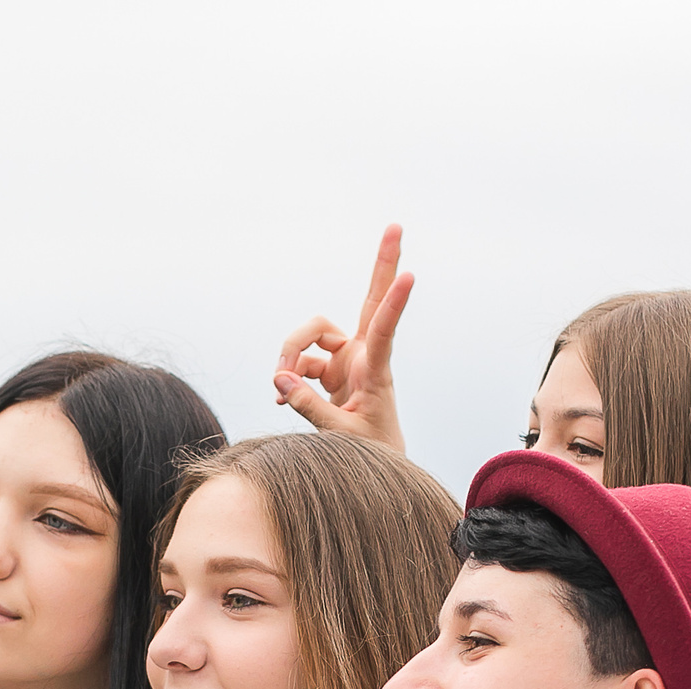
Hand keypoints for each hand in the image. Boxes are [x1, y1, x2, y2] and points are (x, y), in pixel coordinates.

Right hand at [273, 223, 414, 452]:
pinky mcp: (330, 369)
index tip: (410, 275)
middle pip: (370, 299)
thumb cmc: (368, 452)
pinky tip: (282, 398)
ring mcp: (346, 359)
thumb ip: (309, 407)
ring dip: (290, 352)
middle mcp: (363, 355)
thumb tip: (280, 378)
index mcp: (376, 370)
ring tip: (279, 382)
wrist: (372, 461)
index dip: (394, 303)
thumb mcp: (339, 436)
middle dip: (383, 263)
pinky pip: (299, 363)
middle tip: (397, 225)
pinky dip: (287, 379)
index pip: (384, 329)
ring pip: (312, 334)